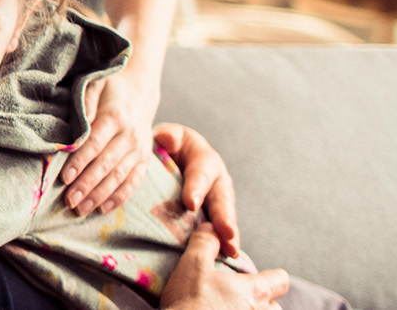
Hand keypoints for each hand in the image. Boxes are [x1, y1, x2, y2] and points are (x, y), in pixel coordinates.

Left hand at [62, 67, 157, 215]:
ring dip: (99, 195)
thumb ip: (84, 102)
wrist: (140, 90)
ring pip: (119, 177)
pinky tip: (103, 209)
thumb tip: (75, 127)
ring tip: (81, 209)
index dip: (80, 162)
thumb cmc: (109, 88)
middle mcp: (130, 136)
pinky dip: (119, 197)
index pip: (94, 143)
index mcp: (115, 117)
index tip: (64, 178)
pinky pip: (133, 182)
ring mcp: (139, 150)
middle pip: (106, 164)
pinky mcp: (144, 160)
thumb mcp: (94, 84)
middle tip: (69, 201)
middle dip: (87, 185)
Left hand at [154, 123, 242, 258]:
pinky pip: (217, 233)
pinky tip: (220, 261)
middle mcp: (216, 183)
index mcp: (205, 161)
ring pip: (224, 219)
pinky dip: (219, 247)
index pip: (201, 174)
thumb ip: (168, 137)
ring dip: (227, 236)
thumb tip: (167, 140)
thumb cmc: (166, 147)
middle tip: (226, 234)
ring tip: (230, 252)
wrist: (167, 159)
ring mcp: (216, 203)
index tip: (190, 204)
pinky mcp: (211, 218)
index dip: (196, 188)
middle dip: (224, 218)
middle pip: (221, 200)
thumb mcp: (167, 137)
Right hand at [160, 222, 288, 309]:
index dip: (271, 277)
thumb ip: (206, 244)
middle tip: (239, 300)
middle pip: (276, 306)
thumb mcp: (192, 266)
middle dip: (262, 302)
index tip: (256, 278)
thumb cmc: (189, 302)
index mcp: (254, 291)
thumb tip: (211, 227)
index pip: (281, 281)